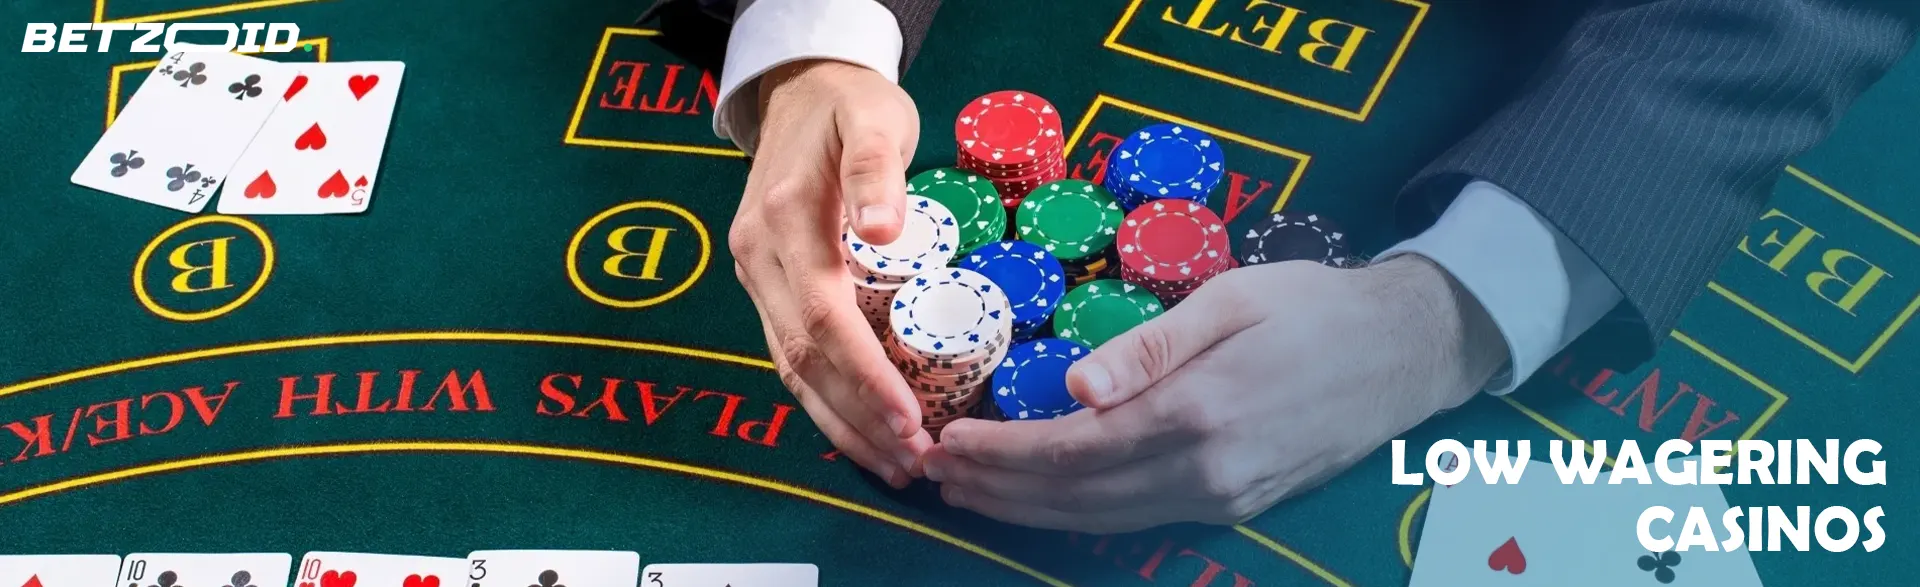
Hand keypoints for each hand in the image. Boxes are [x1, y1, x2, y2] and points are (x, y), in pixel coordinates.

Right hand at [730, 59, 928, 487]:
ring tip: (891, 463)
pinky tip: (858, 426)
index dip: (866, 376)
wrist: (799, 86)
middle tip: (911, 461)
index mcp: (786, 223)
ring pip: (791, 365)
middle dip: (857, 419)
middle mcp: (759, 257)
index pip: (825, 319)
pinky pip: (790, 351)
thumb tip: (884, 228)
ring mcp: (756, 274)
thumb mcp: (872, 118)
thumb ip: (876, 170)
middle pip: (804, 359)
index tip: (909, 418)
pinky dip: (824, 396)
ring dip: (840, 421)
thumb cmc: (849, 102)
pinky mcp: (765, 282)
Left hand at [918, 257, 1507, 532]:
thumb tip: (1072, 389)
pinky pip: (1138, 520)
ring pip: (1102, 520)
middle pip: (1075, 497)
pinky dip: (1078, 514)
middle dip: (996, 488)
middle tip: (933, 472)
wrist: (1406, 352)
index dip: (1001, 452)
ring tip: (969, 491)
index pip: (1071, 449)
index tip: (947, 439)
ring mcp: (1223, 498)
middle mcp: (1205, 471)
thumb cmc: (1314, 308)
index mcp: (1197, 413)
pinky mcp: (1236, 505)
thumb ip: (1148, 346)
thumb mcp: (1229, 300)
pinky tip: (1044, 500)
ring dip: (1027, 511)